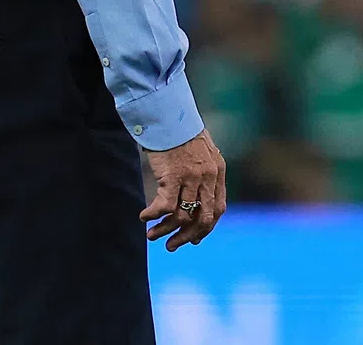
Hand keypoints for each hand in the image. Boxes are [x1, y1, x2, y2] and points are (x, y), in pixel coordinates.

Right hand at [140, 128, 226, 251]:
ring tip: (152, 234)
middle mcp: (209, 176)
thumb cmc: (182, 135)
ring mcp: (192, 177)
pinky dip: (153, 216)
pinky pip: (164, 207)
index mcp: (218, 172)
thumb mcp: (203, 154)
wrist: (171, 116)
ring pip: (182, 217)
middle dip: (187, 237)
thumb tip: (197, 202)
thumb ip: (204, 175)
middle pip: (203, 218)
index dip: (206, 228)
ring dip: (164, 230)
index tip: (193, 240)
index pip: (218, 209)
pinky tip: (144, 217)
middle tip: (171, 245)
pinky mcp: (173, 176)